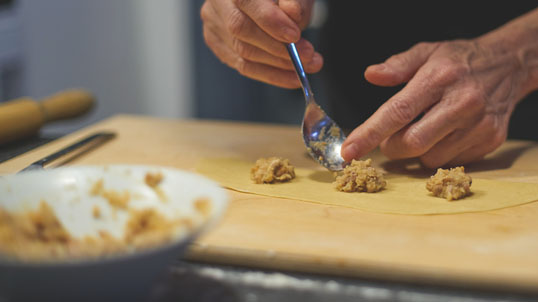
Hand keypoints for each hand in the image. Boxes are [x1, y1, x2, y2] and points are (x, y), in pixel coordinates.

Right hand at [200, 0, 322, 87]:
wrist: (267, 2)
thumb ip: (295, 2)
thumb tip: (292, 13)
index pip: (246, 2)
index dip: (270, 22)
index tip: (294, 36)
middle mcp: (217, 3)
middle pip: (241, 31)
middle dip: (278, 49)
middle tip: (307, 56)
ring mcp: (213, 24)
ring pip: (242, 53)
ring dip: (278, 65)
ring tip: (307, 66)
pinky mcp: (217, 43)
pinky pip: (242, 65)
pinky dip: (270, 74)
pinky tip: (289, 75)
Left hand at [341, 37, 532, 167]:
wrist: (510, 65)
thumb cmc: (459, 61)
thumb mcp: (427, 52)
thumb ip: (397, 65)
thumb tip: (371, 75)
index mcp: (439, 78)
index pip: (398, 112)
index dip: (370, 134)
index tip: (348, 150)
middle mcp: (462, 103)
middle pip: (412, 143)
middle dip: (391, 147)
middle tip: (390, 138)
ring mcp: (479, 125)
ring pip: (431, 158)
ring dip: (416, 152)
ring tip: (423, 130)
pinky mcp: (491, 141)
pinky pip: (451, 162)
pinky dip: (438, 154)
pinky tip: (443, 134)